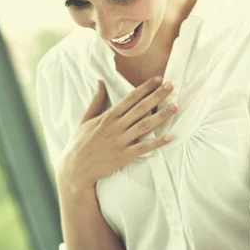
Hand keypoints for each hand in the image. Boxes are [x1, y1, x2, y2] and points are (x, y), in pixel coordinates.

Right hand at [57, 76, 176, 188]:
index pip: (129, 98)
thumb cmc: (79, 144)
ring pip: (144, 125)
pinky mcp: (123, 156)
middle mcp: (115, 127)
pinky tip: (169, 137)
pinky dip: (156, 142)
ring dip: (161, 116)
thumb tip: (100, 82)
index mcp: (107, 117)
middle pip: (140, 108)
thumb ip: (96, 101)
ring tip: (175, 106)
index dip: (144, 88)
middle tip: (171, 86)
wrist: (75, 169)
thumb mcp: (85, 119)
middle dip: (157, 96)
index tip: (157, 79)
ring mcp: (120, 142)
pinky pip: (143, 148)